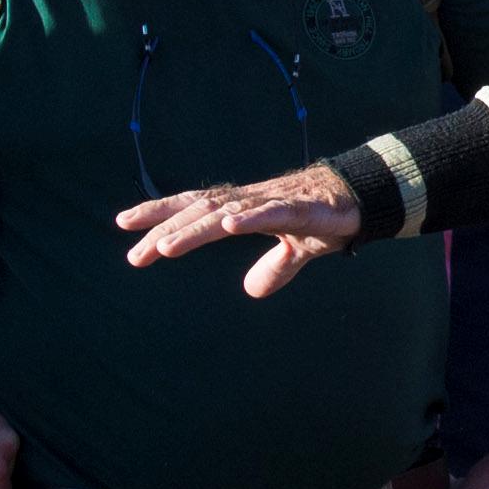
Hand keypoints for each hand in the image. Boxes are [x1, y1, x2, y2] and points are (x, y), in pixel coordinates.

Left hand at [119, 162, 368, 299]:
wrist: (364, 197)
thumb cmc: (325, 216)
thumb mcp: (295, 250)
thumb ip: (273, 268)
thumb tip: (252, 291)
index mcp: (244, 207)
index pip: (193, 206)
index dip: (160, 212)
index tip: (124, 224)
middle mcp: (251, 200)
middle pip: (198, 211)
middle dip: (163, 230)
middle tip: (133, 256)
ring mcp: (274, 202)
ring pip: (225, 213)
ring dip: (194, 229)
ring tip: (165, 247)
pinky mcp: (302, 209)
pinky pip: (271, 213)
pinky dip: (249, 217)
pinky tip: (228, 224)